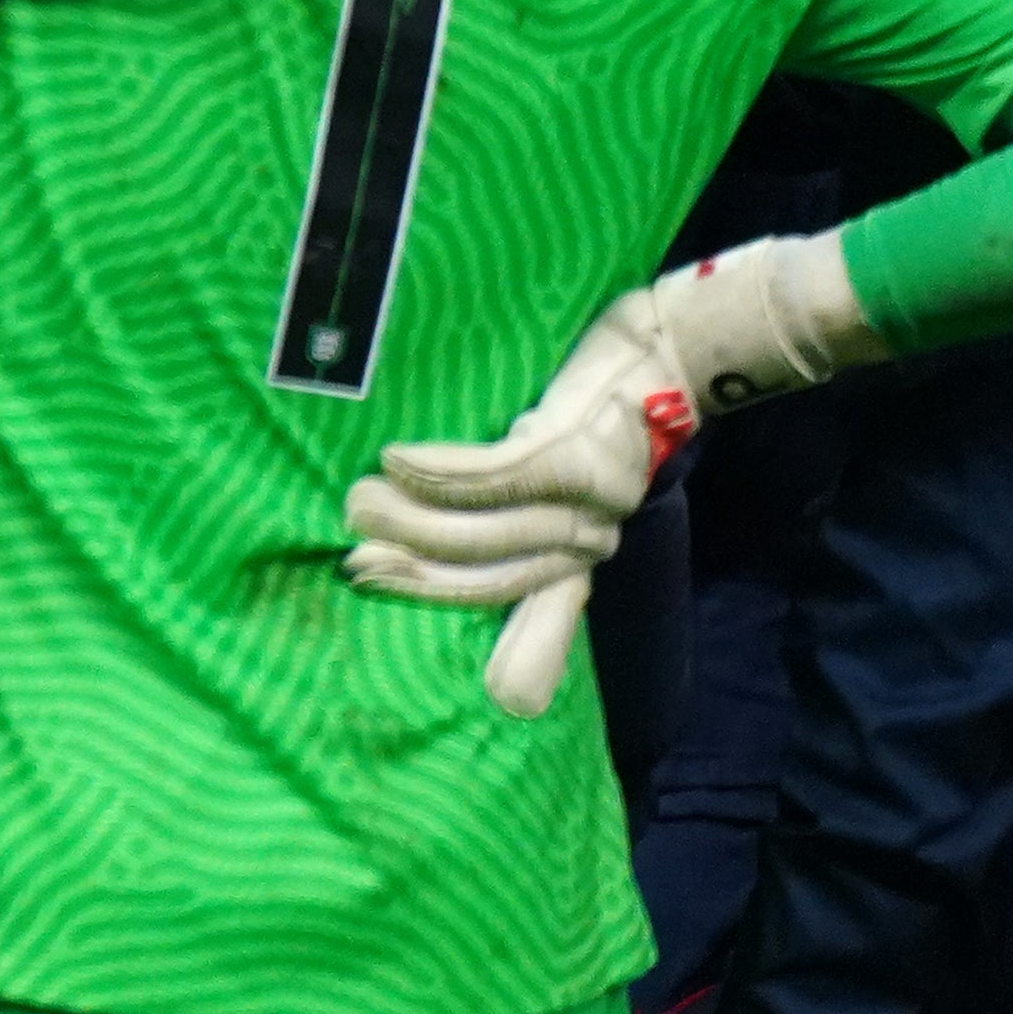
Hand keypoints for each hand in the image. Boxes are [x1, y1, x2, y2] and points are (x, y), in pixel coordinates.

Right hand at [351, 232, 869, 715]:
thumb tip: (495, 662)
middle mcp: (588, 538)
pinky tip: (396, 460)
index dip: (427, 592)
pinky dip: (439, 474)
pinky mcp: (577, 454)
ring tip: (358, 500)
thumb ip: (519, 549)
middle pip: (485, 568)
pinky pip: (495, 476)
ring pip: (484, 527)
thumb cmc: (593, 411)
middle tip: (349, 548)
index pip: (497, 592)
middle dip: (410, 565)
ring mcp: (585, 499)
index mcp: (577, 554)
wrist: (662, 351)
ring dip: (411, 518)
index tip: (363, 578)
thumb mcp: (559, 487)